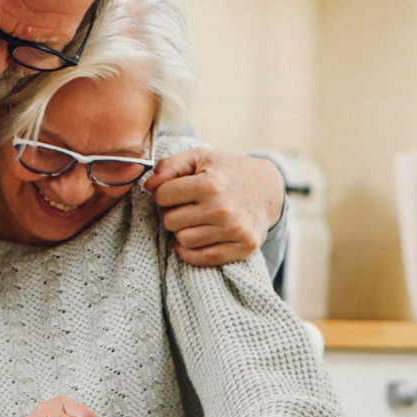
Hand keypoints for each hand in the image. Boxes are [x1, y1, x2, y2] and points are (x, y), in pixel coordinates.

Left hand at [143, 149, 283, 266]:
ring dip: (183, 231)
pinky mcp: (244, 247)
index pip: (162, 196)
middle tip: (187, 206)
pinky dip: (192, 251)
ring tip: (196, 219)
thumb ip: (169, 165)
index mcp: (210, 184)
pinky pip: (202, 258)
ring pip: (183, 241)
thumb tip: (148, 186)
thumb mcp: (199, 157)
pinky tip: (197, 236)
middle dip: (173, 212)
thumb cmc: (226, 171)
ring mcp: (235, 231)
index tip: (175, 190)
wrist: (268, 188)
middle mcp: (222, 209)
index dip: (164, 192)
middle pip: (170, 221)